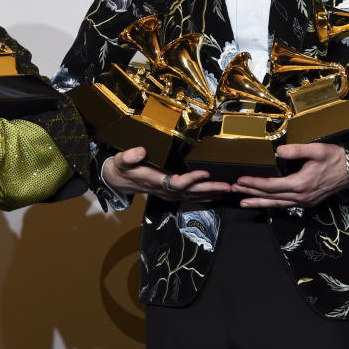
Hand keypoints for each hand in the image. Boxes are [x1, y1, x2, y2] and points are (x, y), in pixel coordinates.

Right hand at [102, 147, 230, 202]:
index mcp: (155, 181)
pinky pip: (191, 197)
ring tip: (229, 189)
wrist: (119, 181)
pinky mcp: (172, 193)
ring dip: (212, 193)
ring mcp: (169, 194)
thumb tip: (141, 151)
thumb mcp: (121, 160)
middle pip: (190, 193)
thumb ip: (129, 156)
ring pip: (193, 196)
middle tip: (228, 185)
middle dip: (210, 189)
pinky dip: (206, 196)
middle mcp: (165, 190)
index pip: (176, 183)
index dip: (191, 179)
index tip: (204, 172)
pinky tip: (218, 194)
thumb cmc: (122, 168)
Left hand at [232, 142, 348, 208]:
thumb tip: (279, 151)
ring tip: (243, 202)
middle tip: (234, 191)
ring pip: (277, 204)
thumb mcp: (317, 150)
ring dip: (259, 203)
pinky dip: (272, 204)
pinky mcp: (307, 202)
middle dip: (251, 194)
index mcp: (301, 184)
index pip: (271, 186)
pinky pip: (285, 205)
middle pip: (270, 197)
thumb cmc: (335, 158)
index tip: (240, 181)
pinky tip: (264, 203)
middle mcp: (301, 197)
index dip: (254, 184)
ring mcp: (305, 202)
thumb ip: (297, 150)